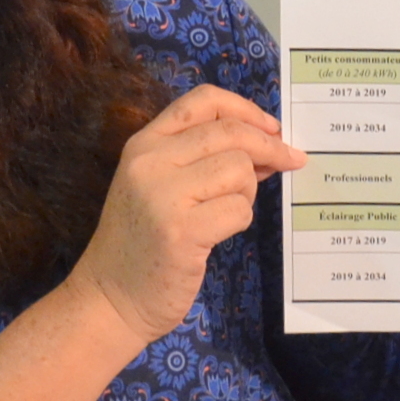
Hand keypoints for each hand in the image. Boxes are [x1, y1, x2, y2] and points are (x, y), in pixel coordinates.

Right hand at [70, 85, 304, 345]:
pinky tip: (217, 234)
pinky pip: (239, 209)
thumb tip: (268, 144)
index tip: (271, 128)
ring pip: (239, 169)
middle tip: (290, 161)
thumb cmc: (142, 243)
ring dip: (247, 191)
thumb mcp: (159, 186)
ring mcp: (163, 195)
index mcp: (144, 144)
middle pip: (230, 133)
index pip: (203, 101)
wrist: (109, 298)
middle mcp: (150, 161)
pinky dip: (239, 221)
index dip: (245, 109)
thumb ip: (203, 159)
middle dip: (269, 147)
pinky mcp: (181, 231)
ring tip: (225, 212)